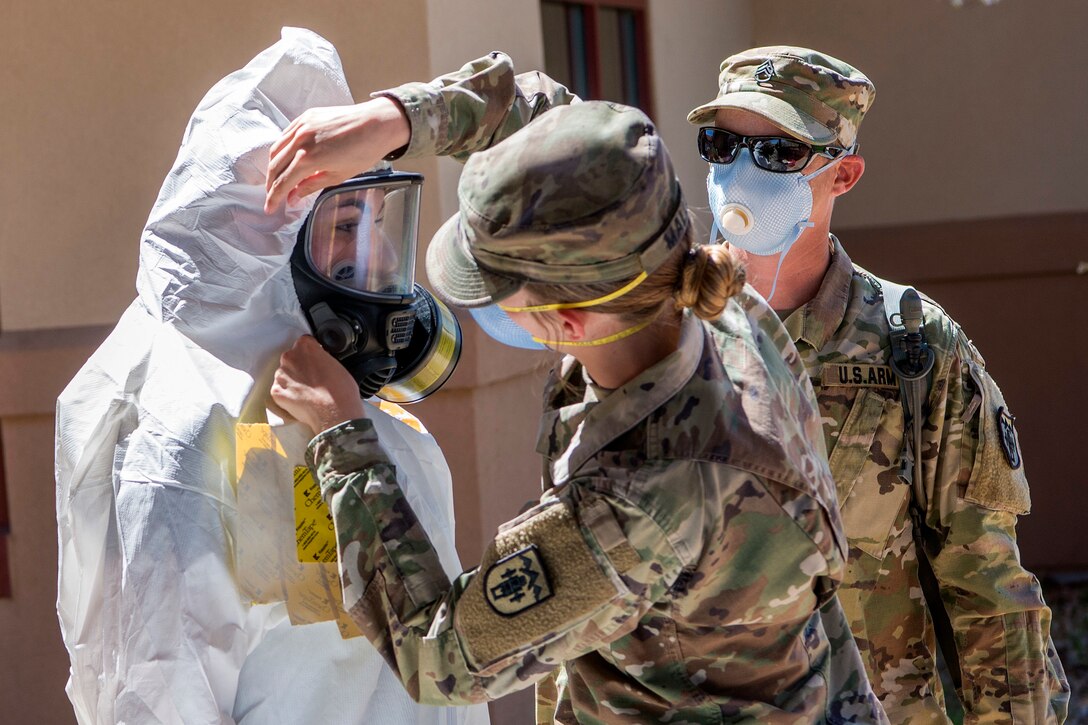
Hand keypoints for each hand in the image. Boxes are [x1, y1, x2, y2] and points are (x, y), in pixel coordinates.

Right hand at [264, 97, 410, 212]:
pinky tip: (285, 158)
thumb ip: (311, 185)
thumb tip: (293, 197)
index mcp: (308, 158)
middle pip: (275, 166)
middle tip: (272, 197)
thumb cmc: (363, 151)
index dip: (274, 198)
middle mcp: (300, 140)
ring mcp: (302, 125)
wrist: (377, 123)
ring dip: (273, 166)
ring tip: (276, 179)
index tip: (270, 208)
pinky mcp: (306, 116)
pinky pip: (285, 135)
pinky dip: (281, 148)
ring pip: (276, 149)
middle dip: (271, 184)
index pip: (283, 182)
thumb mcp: (338, 176)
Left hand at [271, 336, 365, 434]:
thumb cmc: (341, 392)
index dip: (311, 354)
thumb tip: (320, 362)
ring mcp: (281, 375)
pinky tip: (301, 401)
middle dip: (300, 368)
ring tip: (308, 393)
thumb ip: (323, 358)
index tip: (314, 362)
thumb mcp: (338, 365)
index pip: (304, 343)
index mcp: (306, 346)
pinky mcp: (276, 392)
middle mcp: (290, 357)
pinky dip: (288, 396)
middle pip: (291, 358)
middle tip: (313, 380)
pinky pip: (280, 391)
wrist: (336, 414)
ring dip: (293, 382)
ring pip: (284, 375)